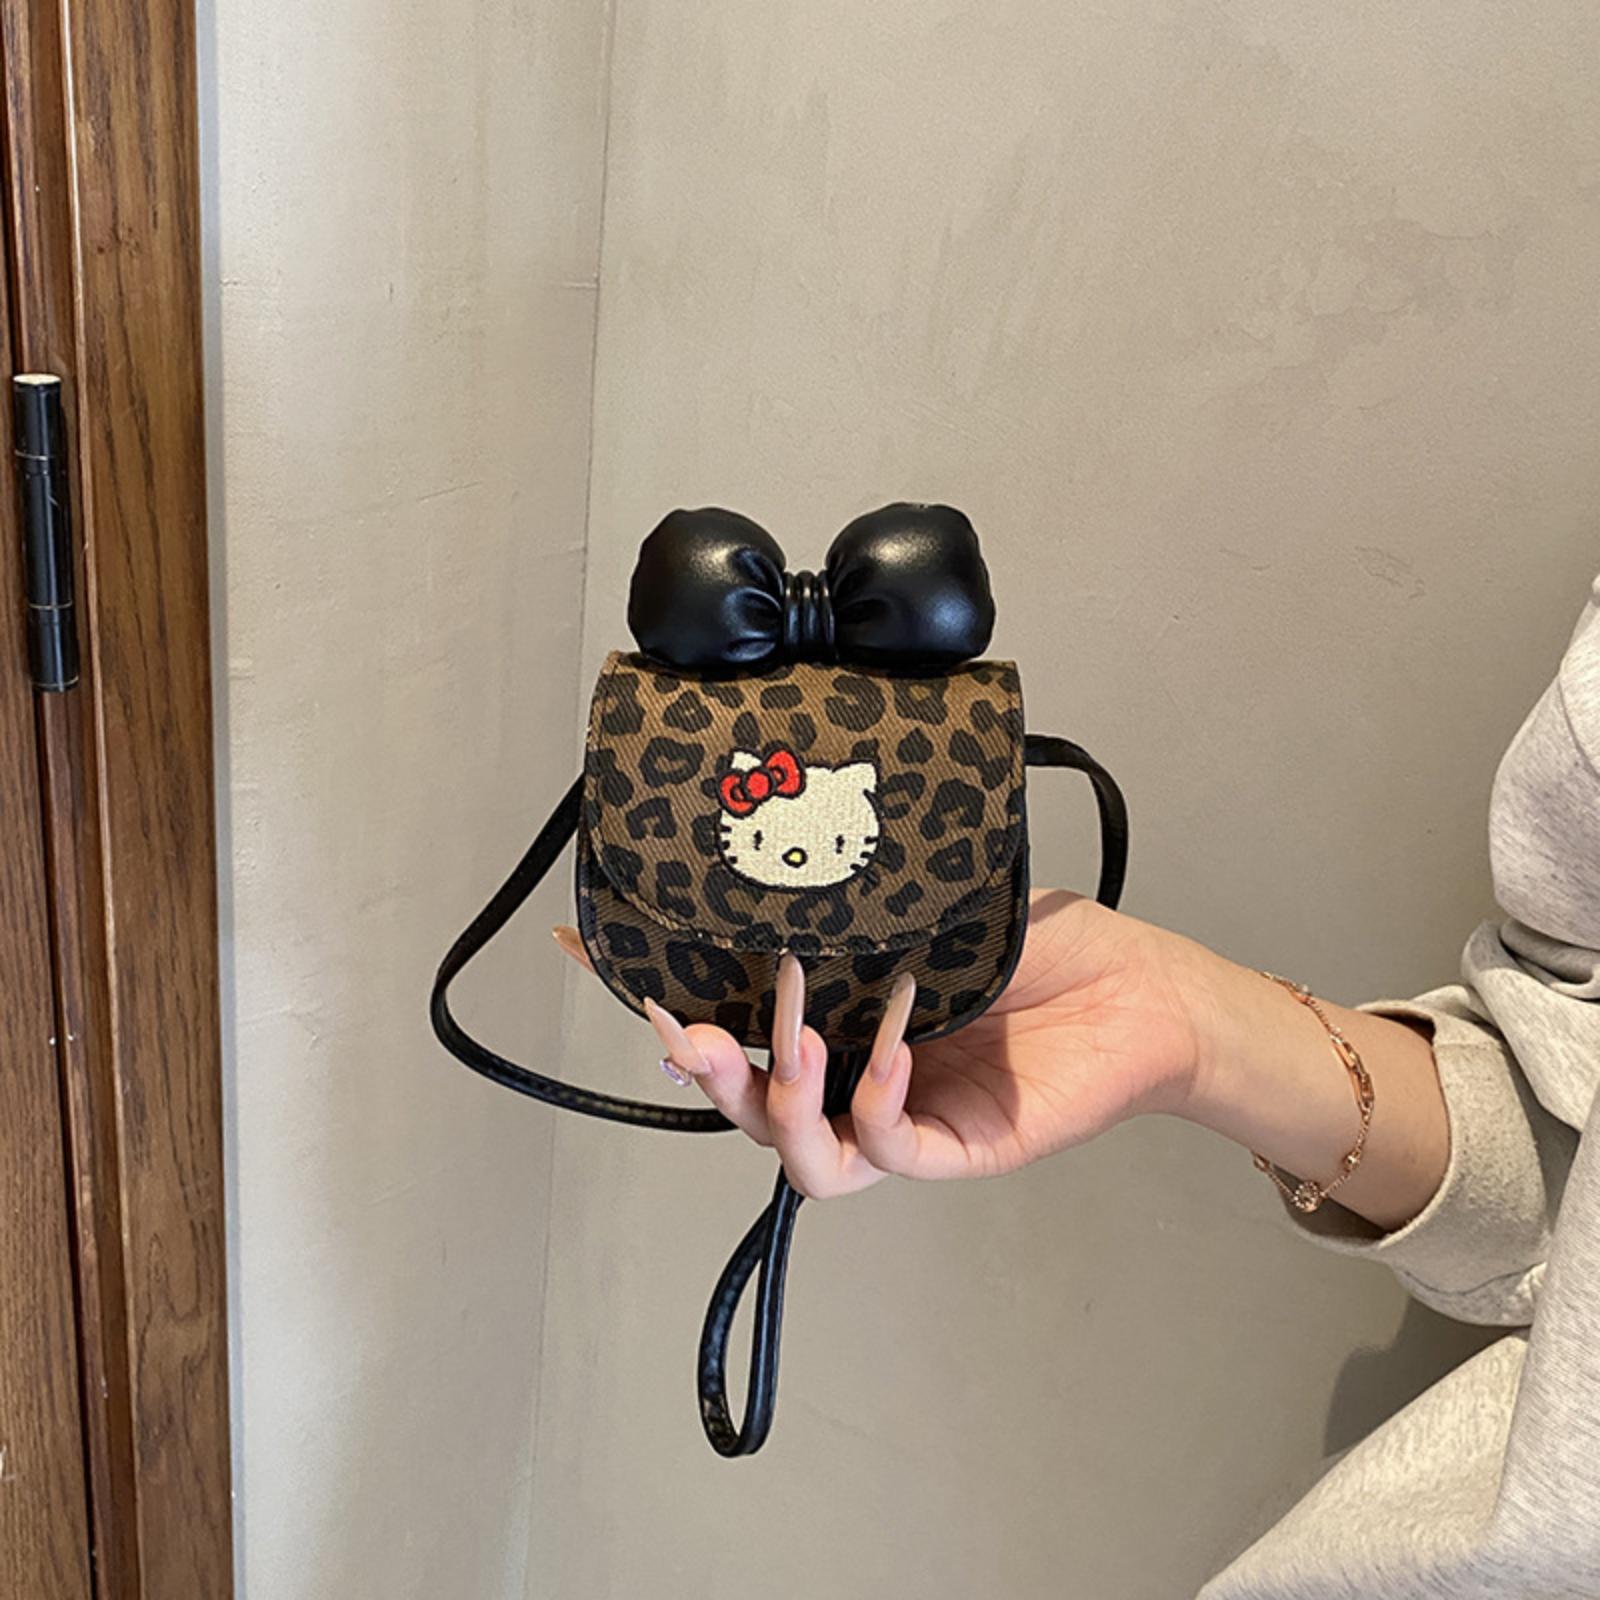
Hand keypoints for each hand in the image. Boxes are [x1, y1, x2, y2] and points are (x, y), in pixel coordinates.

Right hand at [558, 889, 1213, 1197]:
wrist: (1143, 989)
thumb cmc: (1040, 942)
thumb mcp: (932, 902)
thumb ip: (862, 896)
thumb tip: (783, 839)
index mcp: (833, 1021)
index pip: (724, 1016)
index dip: (650, 990)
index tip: (588, 942)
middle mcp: (853, 1078)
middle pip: (746, 1103)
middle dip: (703, 1070)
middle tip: (681, 1027)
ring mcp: (901, 1122)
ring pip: (802, 1155)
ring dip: (778, 1101)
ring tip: (792, 1040)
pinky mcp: (956, 1151)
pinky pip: (891, 1146)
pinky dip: (877, 1097)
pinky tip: (888, 1045)